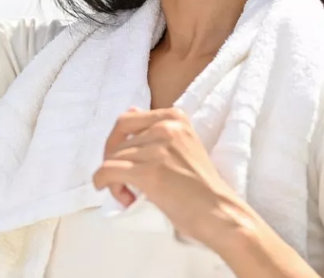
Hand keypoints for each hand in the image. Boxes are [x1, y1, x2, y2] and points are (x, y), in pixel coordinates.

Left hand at [92, 107, 244, 246]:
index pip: (127, 120)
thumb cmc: (202, 186)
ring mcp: (157, 149)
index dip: (117, 142)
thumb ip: (156, 128)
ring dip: (115, 180)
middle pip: (118, 141)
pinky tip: (115, 194)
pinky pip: (108, 171)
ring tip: (130, 196)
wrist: (220, 213)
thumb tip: (130, 109)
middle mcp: (166, 127)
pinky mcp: (149, 172)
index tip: (121, 159)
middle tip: (120, 180)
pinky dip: (103, 183)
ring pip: (112, 159)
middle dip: (112, 161)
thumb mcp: (183, 145)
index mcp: (174, 117)